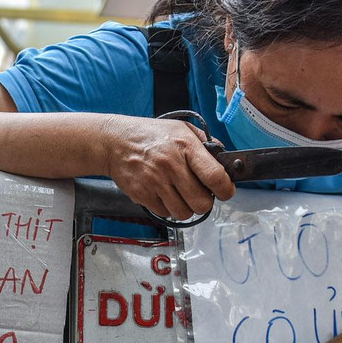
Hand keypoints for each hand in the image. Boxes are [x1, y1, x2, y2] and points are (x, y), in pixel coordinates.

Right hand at [102, 116, 235, 220]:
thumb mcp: (182, 129)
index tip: (225, 191)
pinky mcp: (142, 194)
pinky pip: (164, 213)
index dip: (226, 189)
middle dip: (204, 202)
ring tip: (181, 195)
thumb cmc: (151, 135)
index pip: (215, 176)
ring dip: (186, 208)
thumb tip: (224, 160)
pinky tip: (164, 194)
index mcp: (185, 146)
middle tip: (200, 194)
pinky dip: (167, 208)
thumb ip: (205, 144)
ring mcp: (155, 182)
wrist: (115, 142)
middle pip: (201, 202)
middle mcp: (170, 165)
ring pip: (183, 213)